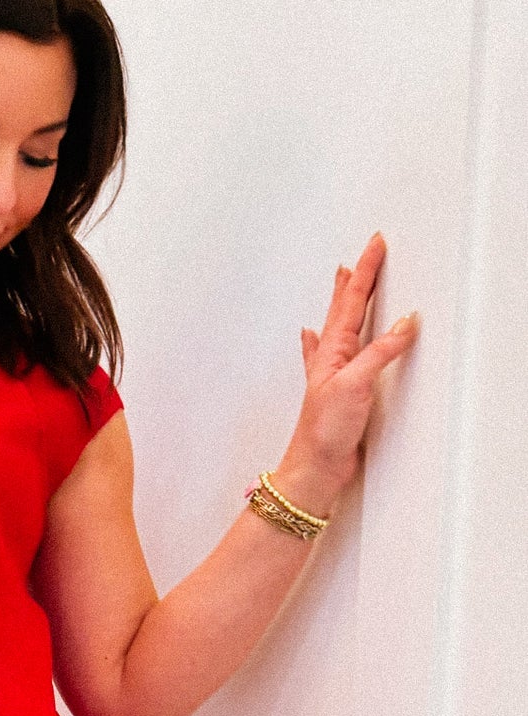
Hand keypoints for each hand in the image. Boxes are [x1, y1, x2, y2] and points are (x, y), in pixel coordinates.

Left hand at [277, 232, 418, 509]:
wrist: (313, 470)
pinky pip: (331, 356)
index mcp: (332, 351)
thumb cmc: (323, 432)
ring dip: (342, 303)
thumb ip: (379, 352)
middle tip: (361, 256)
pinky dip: (323, 341)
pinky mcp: (339, 393)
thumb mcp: (355, 384)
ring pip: (339, 328)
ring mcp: (333, 375)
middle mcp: (330, 359)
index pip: (352, 302)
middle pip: (343, 309)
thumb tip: (403, 324)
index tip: (375, 245)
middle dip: (354, 281)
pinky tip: (312, 337)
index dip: (366, 272)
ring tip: (343, 280)